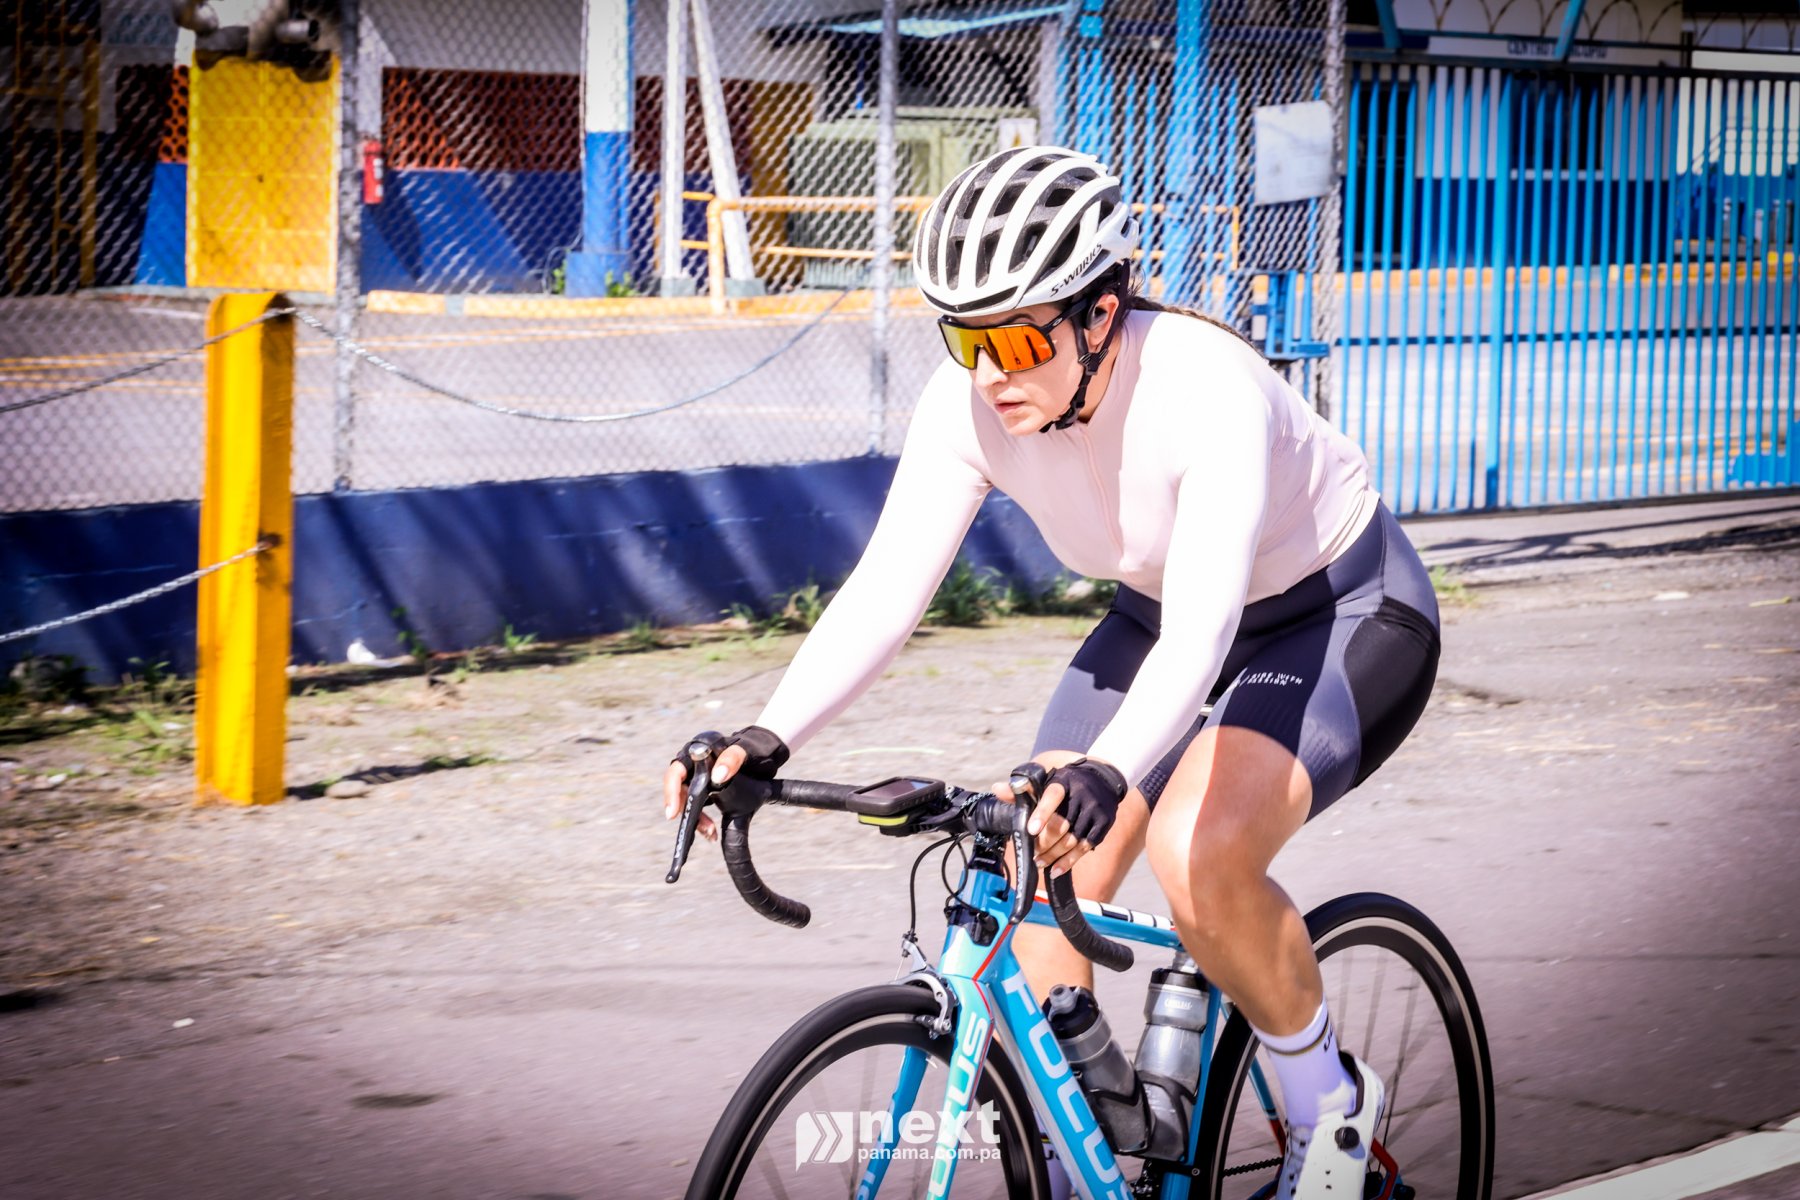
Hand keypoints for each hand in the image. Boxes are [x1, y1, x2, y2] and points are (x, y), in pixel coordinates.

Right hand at [661, 726, 791, 842]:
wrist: (765, 754)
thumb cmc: (752, 747)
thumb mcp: (746, 750)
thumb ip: (732, 758)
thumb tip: (717, 776)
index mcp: (697, 752)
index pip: (676, 771)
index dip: (671, 791)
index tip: (673, 813)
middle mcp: (693, 765)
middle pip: (680, 791)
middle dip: (687, 811)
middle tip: (703, 828)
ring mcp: (698, 778)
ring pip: (688, 802)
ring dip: (696, 819)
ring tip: (711, 833)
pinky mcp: (706, 790)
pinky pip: (698, 807)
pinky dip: (703, 821)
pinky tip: (712, 833)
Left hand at [995, 756, 1127, 878]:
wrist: (1103, 777)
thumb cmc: (1067, 783)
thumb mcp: (1047, 781)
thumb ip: (1023, 790)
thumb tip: (996, 789)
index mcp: (1063, 782)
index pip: (1052, 796)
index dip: (1042, 813)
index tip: (1031, 830)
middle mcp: (1081, 795)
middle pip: (1061, 825)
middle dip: (1044, 843)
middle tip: (1032, 853)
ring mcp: (1094, 810)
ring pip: (1072, 840)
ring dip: (1054, 855)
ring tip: (1039, 863)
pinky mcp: (1103, 823)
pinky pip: (1085, 847)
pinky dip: (1070, 861)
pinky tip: (1056, 869)